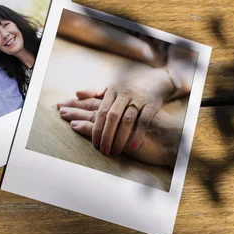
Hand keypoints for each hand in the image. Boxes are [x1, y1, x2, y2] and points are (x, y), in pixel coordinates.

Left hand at [60, 69, 174, 156]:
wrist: (156, 81)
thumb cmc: (128, 89)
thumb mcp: (112, 88)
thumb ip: (94, 92)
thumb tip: (77, 93)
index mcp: (112, 92)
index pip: (99, 110)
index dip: (93, 126)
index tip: (88, 140)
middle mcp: (124, 95)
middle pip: (111, 116)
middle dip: (105, 134)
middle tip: (101, 149)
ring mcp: (138, 100)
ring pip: (127, 120)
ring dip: (120, 138)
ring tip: (114, 152)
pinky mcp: (152, 105)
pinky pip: (144, 121)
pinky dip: (138, 135)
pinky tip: (132, 147)